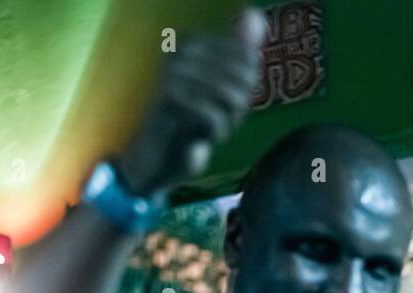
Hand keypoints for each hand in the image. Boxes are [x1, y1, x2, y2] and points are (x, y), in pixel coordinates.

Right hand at [114, 9, 266, 196]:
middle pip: (244, 77)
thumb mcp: (222, 87)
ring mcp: (173, 72)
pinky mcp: (169, 99)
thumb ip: (240, 50)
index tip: (224, 102)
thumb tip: (256, 14)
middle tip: (216, 118)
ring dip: (228, 121)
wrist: (155, 158)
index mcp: (192, 40)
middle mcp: (181, 49)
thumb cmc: (191, 123)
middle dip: (238, 107)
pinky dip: (215, 133)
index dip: (247, 89)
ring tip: (208, 126)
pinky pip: (215, 116)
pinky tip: (198, 137)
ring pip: (232, 96)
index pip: (249, 59)